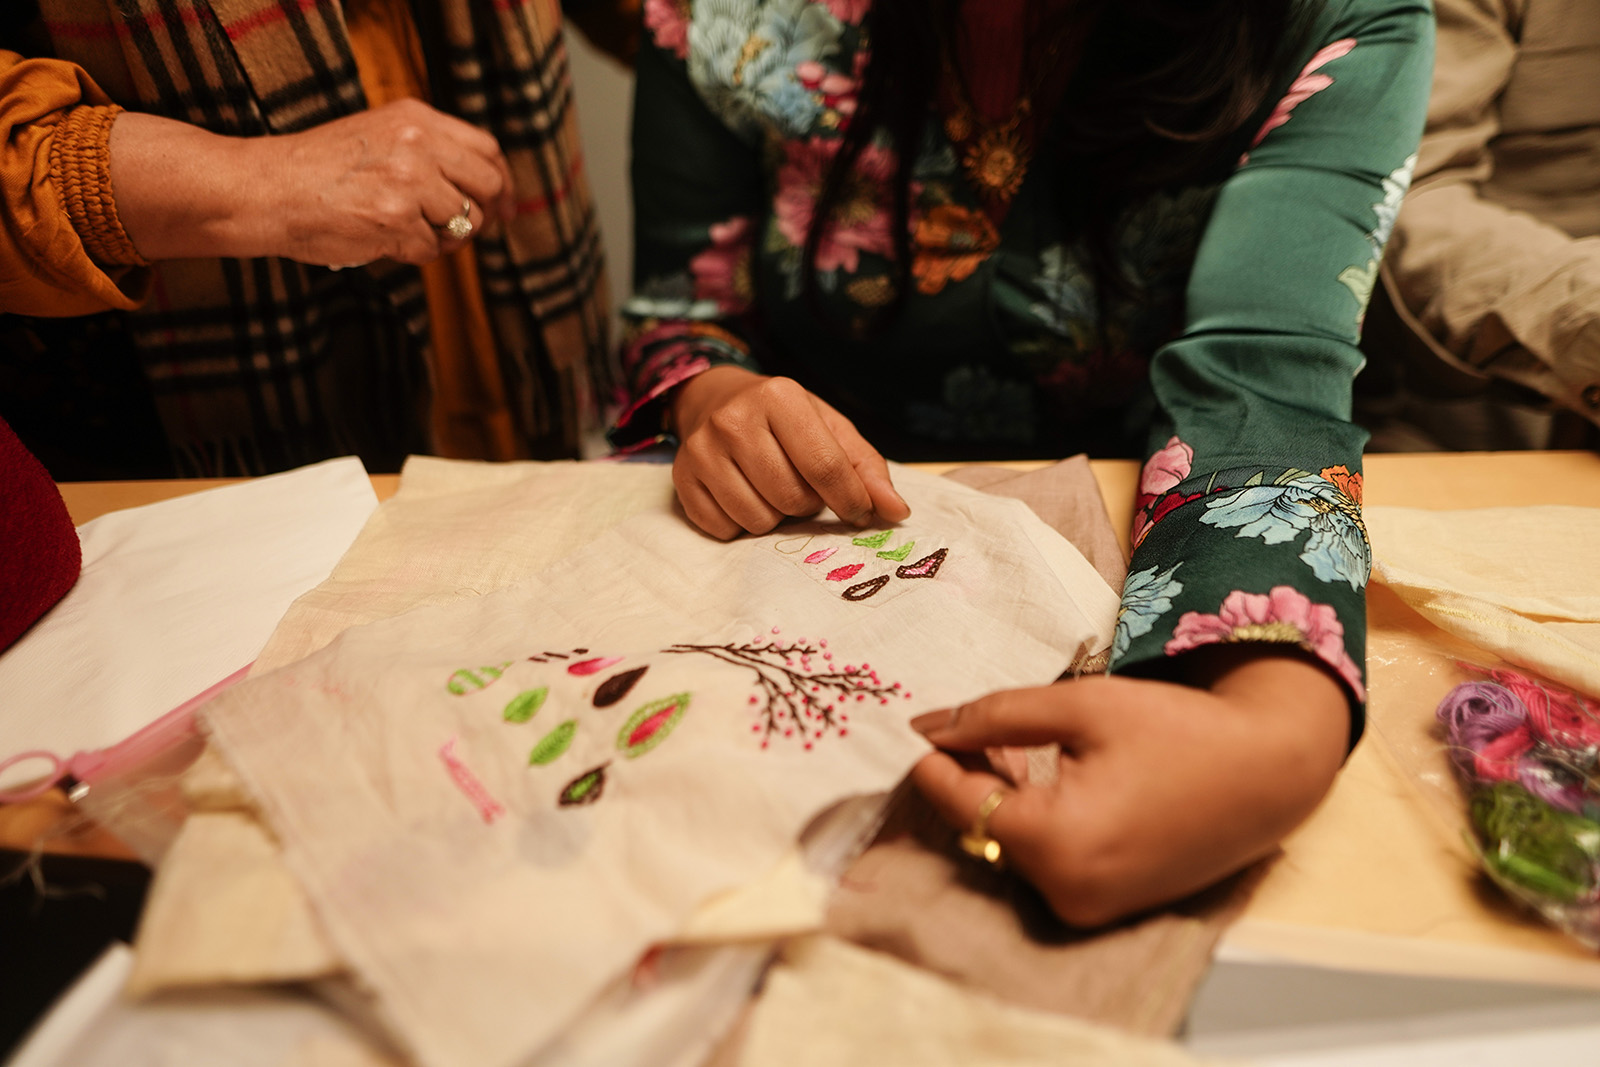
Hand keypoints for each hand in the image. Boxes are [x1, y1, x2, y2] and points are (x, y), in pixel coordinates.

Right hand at [110, 101, 515, 265]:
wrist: (265, 188)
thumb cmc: (319, 170)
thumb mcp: (379, 137)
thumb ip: (429, 152)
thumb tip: (487, 190)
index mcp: (416, 119)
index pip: (487, 149)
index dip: (502, 182)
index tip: (505, 206)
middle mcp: (418, 144)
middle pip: (487, 186)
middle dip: (483, 215)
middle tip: (463, 231)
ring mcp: (409, 182)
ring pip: (462, 223)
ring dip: (441, 237)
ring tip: (402, 231)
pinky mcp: (396, 219)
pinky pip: (430, 250)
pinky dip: (411, 253)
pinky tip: (381, 239)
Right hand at [670, 366, 910, 539]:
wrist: (713, 399)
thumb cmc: (782, 417)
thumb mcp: (828, 427)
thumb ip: (866, 468)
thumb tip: (897, 513)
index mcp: (779, 397)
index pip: (825, 467)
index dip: (851, 501)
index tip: (860, 513)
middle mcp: (734, 420)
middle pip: (792, 499)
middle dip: (807, 504)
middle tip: (800, 485)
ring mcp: (701, 451)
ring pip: (759, 520)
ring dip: (776, 516)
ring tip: (771, 488)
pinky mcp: (681, 480)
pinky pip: (725, 530)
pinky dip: (742, 524)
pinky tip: (743, 496)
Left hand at [909, 647, 1348, 926]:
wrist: (1268, 773)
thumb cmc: (1177, 730)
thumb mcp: (1080, 706)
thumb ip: (995, 716)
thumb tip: (925, 727)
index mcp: (1055, 841)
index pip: (960, 803)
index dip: (935, 763)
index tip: (920, 729)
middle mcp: (1066, 891)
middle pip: (982, 829)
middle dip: (970, 779)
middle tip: (966, 728)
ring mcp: (1087, 908)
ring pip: (1010, 848)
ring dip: (1002, 801)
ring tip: (1009, 747)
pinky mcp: (1104, 908)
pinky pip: (1045, 864)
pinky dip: (1035, 824)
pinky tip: (1046, 780)